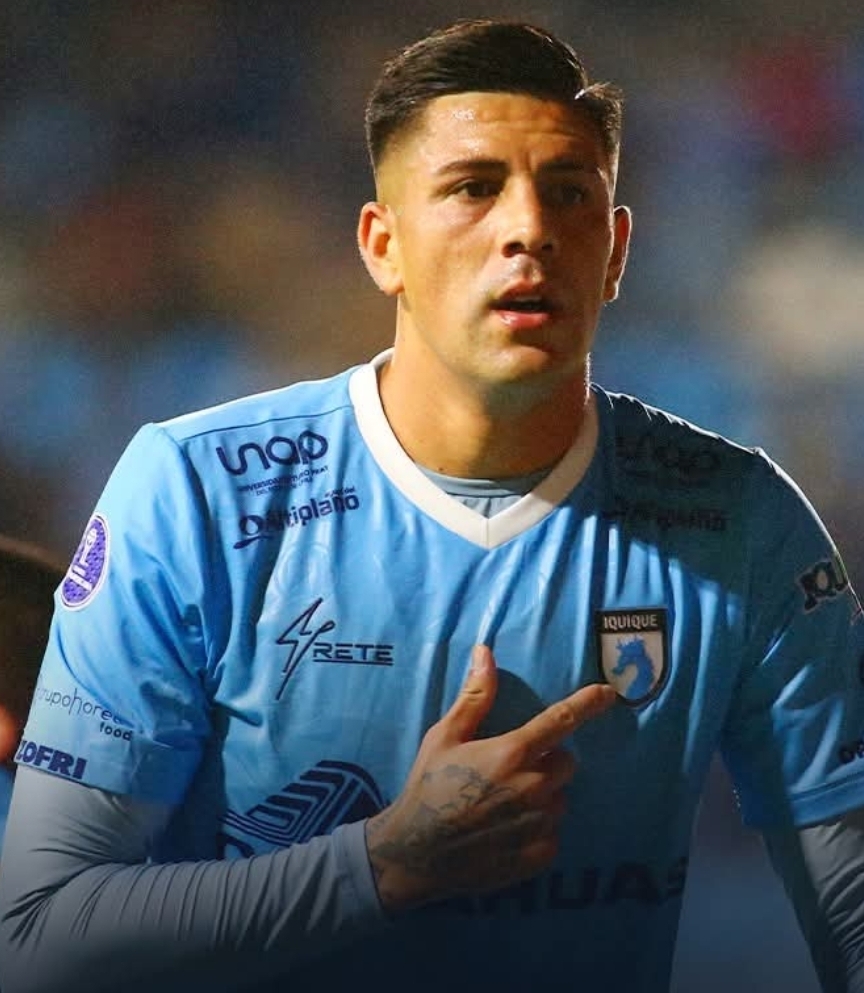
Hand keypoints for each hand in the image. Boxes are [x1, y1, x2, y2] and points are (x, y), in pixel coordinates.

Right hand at [364, 644, 616, 912]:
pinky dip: (538, 829)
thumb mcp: (444, 736)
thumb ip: (474, 696)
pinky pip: (553, 833)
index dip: (588, 703)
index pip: (562, 720)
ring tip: (504, 804)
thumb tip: (485, 652)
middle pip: (565, 763)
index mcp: (511, 753)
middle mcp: (533, 787)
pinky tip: (507, 831)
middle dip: (547, 761)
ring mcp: (540, 824)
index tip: (609, 693)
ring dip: (542, 796)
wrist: (414, 854)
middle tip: (511, 769)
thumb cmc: (427, 788)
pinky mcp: (540, 855)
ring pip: (560, 799)